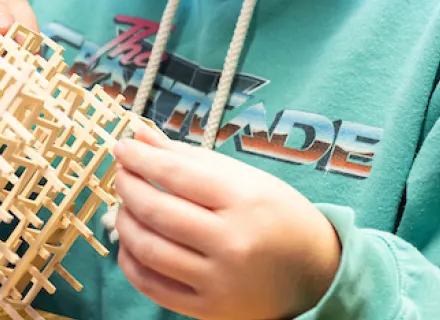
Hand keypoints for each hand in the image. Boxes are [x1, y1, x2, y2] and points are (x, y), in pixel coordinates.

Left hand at [112, 122, 341, 319]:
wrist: (317, 274)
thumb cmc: (279, 217)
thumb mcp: (246, 178)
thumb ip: (190, 158)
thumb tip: (140, 136)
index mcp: (245, 201)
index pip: (176, 174)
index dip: (140, 158)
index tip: (122, 147)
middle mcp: (232, 242)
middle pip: (157, 210)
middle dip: (128, 187)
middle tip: (122, 174)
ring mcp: (220, 280)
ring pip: (148, 249)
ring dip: (125, 222)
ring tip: (125, 206)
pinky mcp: (210, 309)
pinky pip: (153, 285)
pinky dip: (131, 261)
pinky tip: (131, 243)